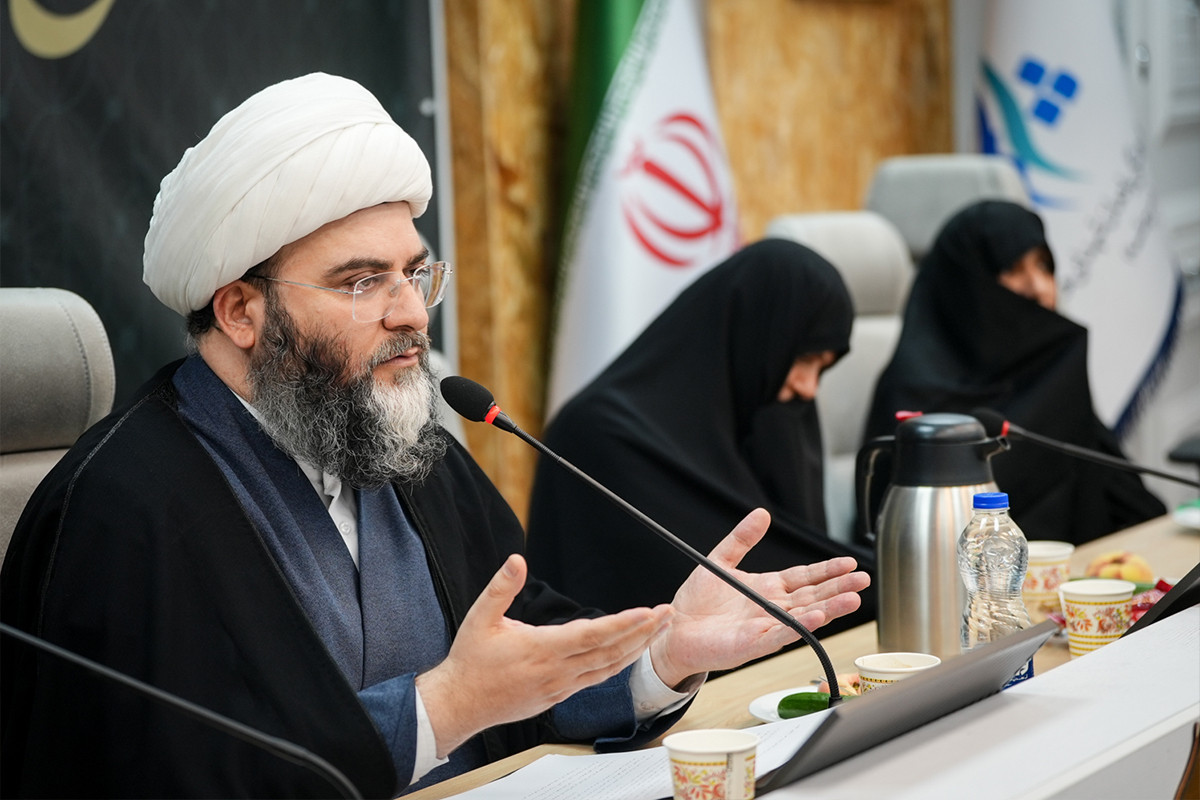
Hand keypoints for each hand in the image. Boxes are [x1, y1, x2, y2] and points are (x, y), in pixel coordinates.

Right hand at [416, 553, 672, 756]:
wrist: (460, 704)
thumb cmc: (471, 661)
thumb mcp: (480, 617)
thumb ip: (501, 587)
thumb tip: (517, 559)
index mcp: (541, 649)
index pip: (592, 635)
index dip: (622, 624)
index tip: (646, 612)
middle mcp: (557, 671)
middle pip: (610, 652)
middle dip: (642, 632)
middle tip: (667, 614)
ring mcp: (560, 687)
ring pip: (608, 668)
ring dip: (636, 648)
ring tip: (658, 630)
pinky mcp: (558, 696)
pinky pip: (596, 679)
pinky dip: (618, 665)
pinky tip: (630, 653)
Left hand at [648, 508, 869, 688]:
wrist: (674, 630)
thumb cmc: (696, 603)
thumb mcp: (719, 560)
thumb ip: (741, 539)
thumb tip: (761, 514)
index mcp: (766, 589)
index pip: (804, 578)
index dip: (827, 571)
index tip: (849, 563)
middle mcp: (771, 609)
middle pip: (812, 596)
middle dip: (839, 588)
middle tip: (863, 579)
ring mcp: (765, 627)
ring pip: (804, 617)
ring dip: (828, 609)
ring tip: (852, 600)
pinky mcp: (752, 644)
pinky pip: (780, 635)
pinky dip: (799, 627)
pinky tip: (816, 618)